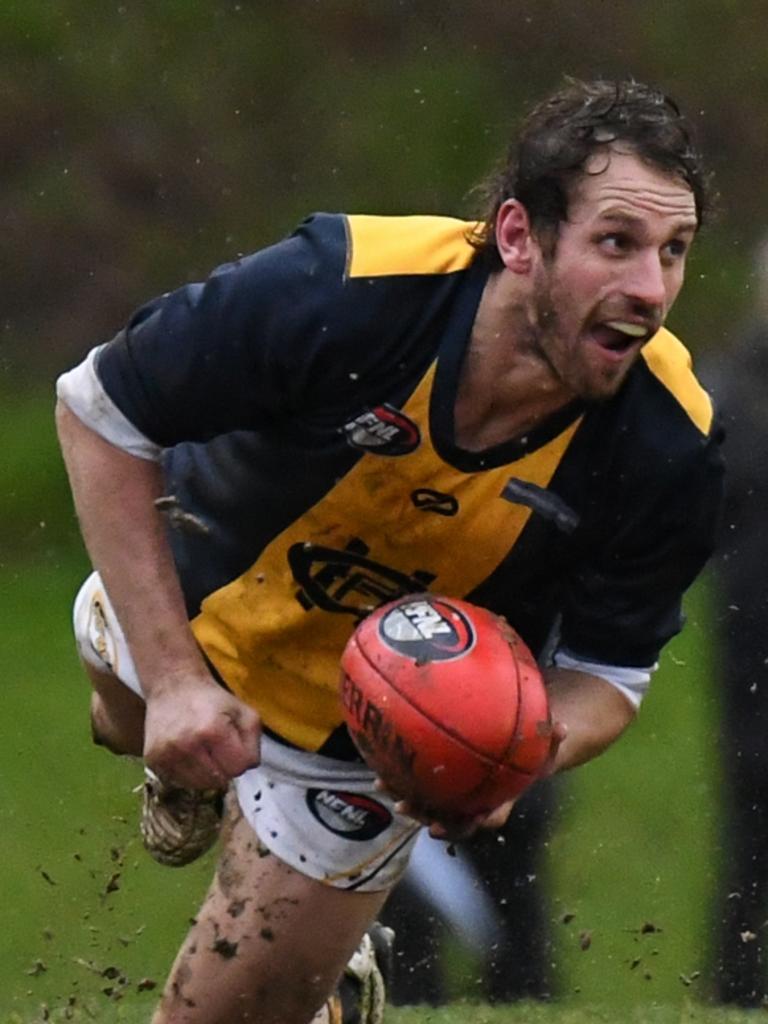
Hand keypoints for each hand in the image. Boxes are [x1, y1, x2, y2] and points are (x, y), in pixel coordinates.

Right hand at [142, 677, 260, 789]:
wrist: (173, 686)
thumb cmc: (213, 700)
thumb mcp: (244, 712)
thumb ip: (254, 743)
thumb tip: (247, 768)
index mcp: (213, 730)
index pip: (238, 768)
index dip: (240, 759)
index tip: (234, 745)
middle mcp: (187, 745)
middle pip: (219, 780)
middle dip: (224, 767)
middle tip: (217, 747)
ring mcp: (167, 754)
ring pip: (199, 785)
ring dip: (206, 772)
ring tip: (203, 751)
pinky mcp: (152, 760)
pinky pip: (180, 781)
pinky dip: (188, 773)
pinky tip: (188, 754)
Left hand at [379, 718, 567, 840]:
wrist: (531, 749)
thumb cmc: (538, 747)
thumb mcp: (549, 744)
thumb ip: (554, 739)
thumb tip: (565, 728)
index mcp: (502, 797)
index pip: (484, 819)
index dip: (463, 825)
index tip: (442, 829)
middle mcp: (479, 798)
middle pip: (448, 814)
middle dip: (424, 811)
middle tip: (403, 804)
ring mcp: (462, 787)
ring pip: (432, 796)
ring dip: (407, 791)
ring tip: (383, 781)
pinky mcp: (450, 773)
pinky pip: (426, 774)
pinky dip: (406, 766)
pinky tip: (384, 751)